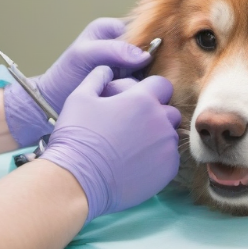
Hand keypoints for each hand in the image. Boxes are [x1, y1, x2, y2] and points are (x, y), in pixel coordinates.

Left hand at [2, 18, 150, 147]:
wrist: (54, 102)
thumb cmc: (64, 77)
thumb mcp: (83, 56)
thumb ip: (112, 49)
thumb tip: (144, 55)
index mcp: (110, 28)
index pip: (142, 29)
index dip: (149, 43)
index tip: (147, 61)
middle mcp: (121, 43)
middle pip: (149, 49)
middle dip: (150, 62)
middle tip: (141, 78)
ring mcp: (126, 64)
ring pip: (150, 67)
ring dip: (148, 78)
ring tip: (137, 88)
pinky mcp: (128, 81)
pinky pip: (145, 82)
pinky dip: (143, 89)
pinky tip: (139, 96)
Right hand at [40, 66, 180, 222]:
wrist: (77, 180)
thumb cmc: (77, 137)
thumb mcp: (79, 97)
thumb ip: (97, 77)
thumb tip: (106, 68)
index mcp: (142, 99)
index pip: (162, 84)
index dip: (150, 90)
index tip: (137, 101)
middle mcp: (160, 121)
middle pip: (170, 111)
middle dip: (157, 114)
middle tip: (133, 126)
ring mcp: (166, 147)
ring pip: (170, 135)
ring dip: (158, 137)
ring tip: (134, 147)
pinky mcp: (167, 170)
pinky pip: (170, 158)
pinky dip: (158, 159)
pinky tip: (137, 163)